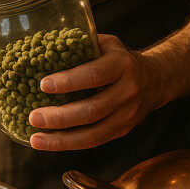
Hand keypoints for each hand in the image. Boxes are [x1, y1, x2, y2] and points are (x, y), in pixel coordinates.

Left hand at [27, 34, 164, 150]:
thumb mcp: (105, 44)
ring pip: (93, 134)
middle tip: (33, 116)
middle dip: (60, 117)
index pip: (94, 75)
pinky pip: (93, 141)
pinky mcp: (122, 130)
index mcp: (122, 65)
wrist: (156, 79)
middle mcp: (128, 91)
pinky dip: (68, 144)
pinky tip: (48, 143)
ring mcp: (127, 115)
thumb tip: (42, 47)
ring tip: (35, 139)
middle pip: (92, 110)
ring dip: (61, 139)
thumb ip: (80, 45)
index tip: (43, 84)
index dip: (68, 81)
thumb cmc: (118, 58)